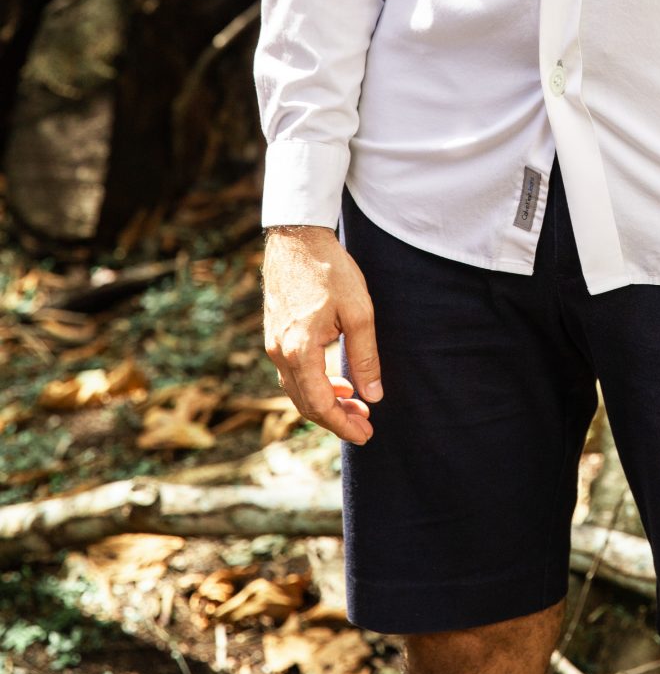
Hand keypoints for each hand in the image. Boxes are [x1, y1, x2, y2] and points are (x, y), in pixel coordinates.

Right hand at [262, 226, 382, 445]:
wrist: (297, 238)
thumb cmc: (330, 271)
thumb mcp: (359, 312)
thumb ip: (365, 356)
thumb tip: (373, 395)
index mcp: (300, 350)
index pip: (320, 404)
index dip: (343, 425)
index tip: (366, 435)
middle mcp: (280, 353)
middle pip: (306, 403)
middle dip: (336, 418)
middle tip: (366, 425)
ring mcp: (273, 345)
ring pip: (298, 390)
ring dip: (325, 402)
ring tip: (356, 404)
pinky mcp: (274, 335)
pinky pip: (292, 373)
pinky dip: (314, 385)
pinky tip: (337, 381)